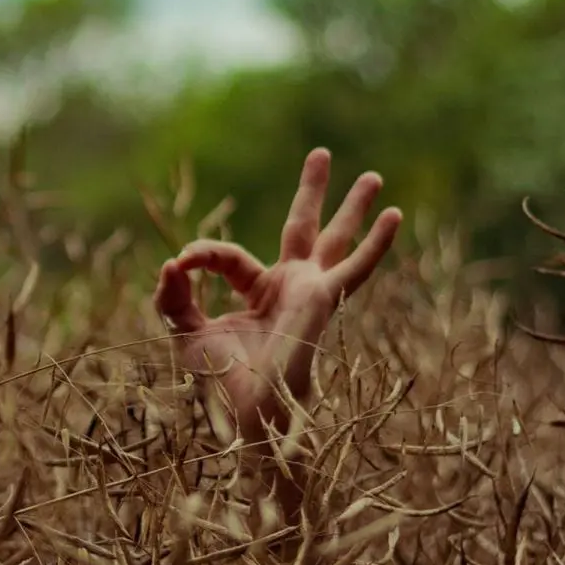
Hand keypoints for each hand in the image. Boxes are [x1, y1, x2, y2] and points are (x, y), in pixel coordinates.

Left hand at [154, 148, 401, 458]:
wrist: (247, 411)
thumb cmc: (219, 381)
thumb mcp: (185, 332)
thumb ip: (173, 297)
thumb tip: (170, 263)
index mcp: (259, 293)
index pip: (229, 258)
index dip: (202, 255)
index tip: (181, 263)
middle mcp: (289, 288)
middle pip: (302, 227)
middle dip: (312, 191)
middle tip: (320, 153)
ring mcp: (310, 291)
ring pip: (334, 239)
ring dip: (352, 206)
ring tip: (371, 175)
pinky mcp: (323, 299)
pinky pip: (356, 268)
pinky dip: (376, 244)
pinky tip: (395, 215)